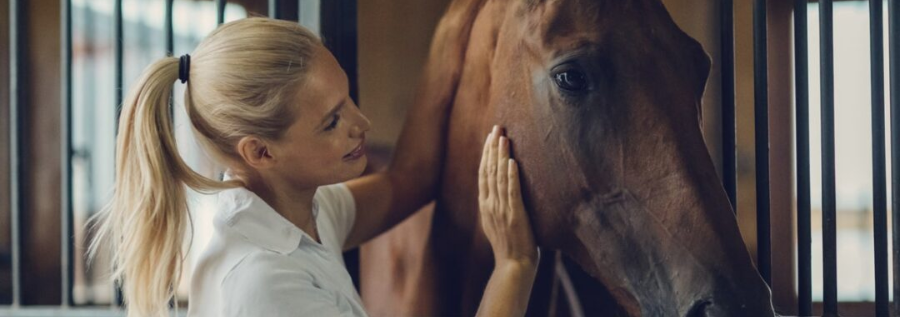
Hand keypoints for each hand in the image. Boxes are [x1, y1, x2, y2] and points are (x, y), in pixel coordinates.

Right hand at [478, 126, 538, 267]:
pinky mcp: (515, 215)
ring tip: (503, 137)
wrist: (513, 266)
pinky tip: (512, 162)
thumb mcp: (497, 223)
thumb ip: (496, 206)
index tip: (490, 136)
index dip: (487, 154)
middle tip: (496, 127)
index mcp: (485, 205)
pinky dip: (511, 176)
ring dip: (500, 155)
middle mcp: (490, 204)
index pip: (484, 173)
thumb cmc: (509, 247)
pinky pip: (512, 192)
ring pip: (498, 177)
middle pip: (489, 170)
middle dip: (492, 147)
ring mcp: (501, 209)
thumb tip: (499, 192)